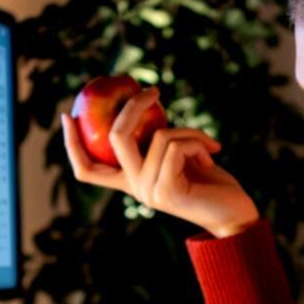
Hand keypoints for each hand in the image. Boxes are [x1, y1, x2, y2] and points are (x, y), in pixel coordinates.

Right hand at [60, 89, 260, 238]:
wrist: (235, 213)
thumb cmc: (211, 182)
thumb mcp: (180, 155)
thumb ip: (159, 139)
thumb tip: (142, 101)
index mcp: (131, 181)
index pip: (87, 169)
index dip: (71, 143)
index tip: (67, 116)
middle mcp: (135, 188)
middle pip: (115, 137)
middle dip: (133, 105)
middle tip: (153, 90)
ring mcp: (149, 191)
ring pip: (158, 136)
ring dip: (189, 130)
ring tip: (208, 144)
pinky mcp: (167, 191)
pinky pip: (175, 146)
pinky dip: (198, 140)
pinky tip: (213, 154)